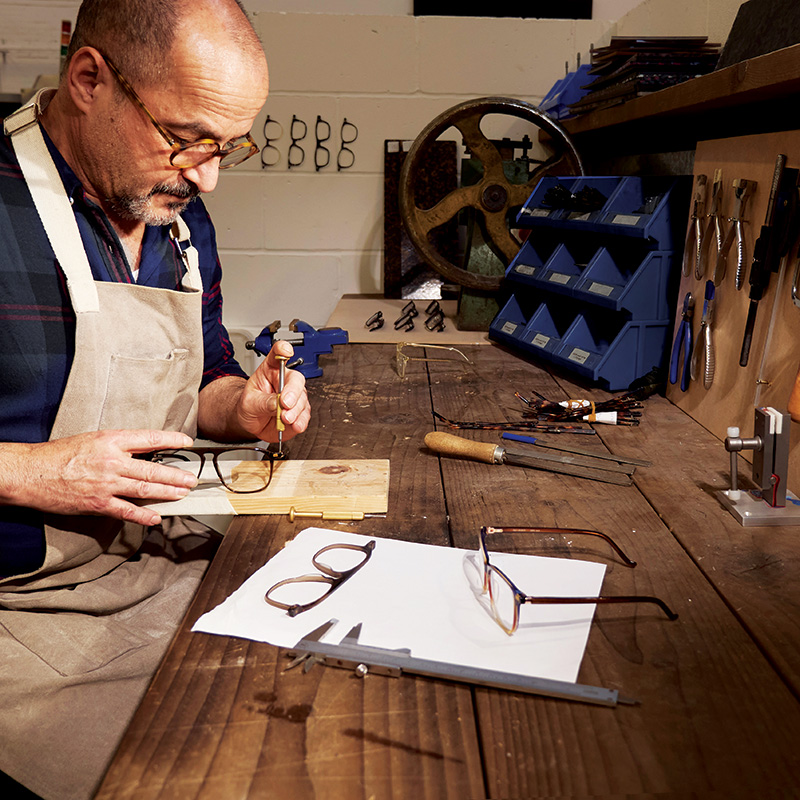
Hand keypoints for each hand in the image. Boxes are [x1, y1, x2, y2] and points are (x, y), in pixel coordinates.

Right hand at [0, 429, 198, 526]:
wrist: (32, 472)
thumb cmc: (60, 454)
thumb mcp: (93, 439)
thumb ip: (119, 446)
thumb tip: (144, 452)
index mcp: (111, 440)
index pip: (149, 438)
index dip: (171, 440)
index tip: (187, 443)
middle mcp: (112, 461)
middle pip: (153, 468)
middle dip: (176, 475)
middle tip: (193, 479)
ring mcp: (106, 484)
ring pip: (145, 489)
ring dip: (168, 493)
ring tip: (183, 494)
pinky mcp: (97, 503)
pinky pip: (126, 511)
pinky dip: (143, 515)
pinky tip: (157, 517)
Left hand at [234, 341, 310, 441]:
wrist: (252, 422)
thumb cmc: (250, 405)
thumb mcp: (249, 402)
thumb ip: (263, 402)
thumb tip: (277, 403)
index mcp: (271, 370)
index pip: (277, 355)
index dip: (283, 350)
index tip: (286, 351)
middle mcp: (285, 381)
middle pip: (296, 380)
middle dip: (293, 393)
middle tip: (285, 404)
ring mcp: (294, 396)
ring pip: (302, 400)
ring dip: (295, 411)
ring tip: (285, 418)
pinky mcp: (299, 412)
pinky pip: (305, 415)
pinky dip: (300, 421)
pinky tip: (295, 425)